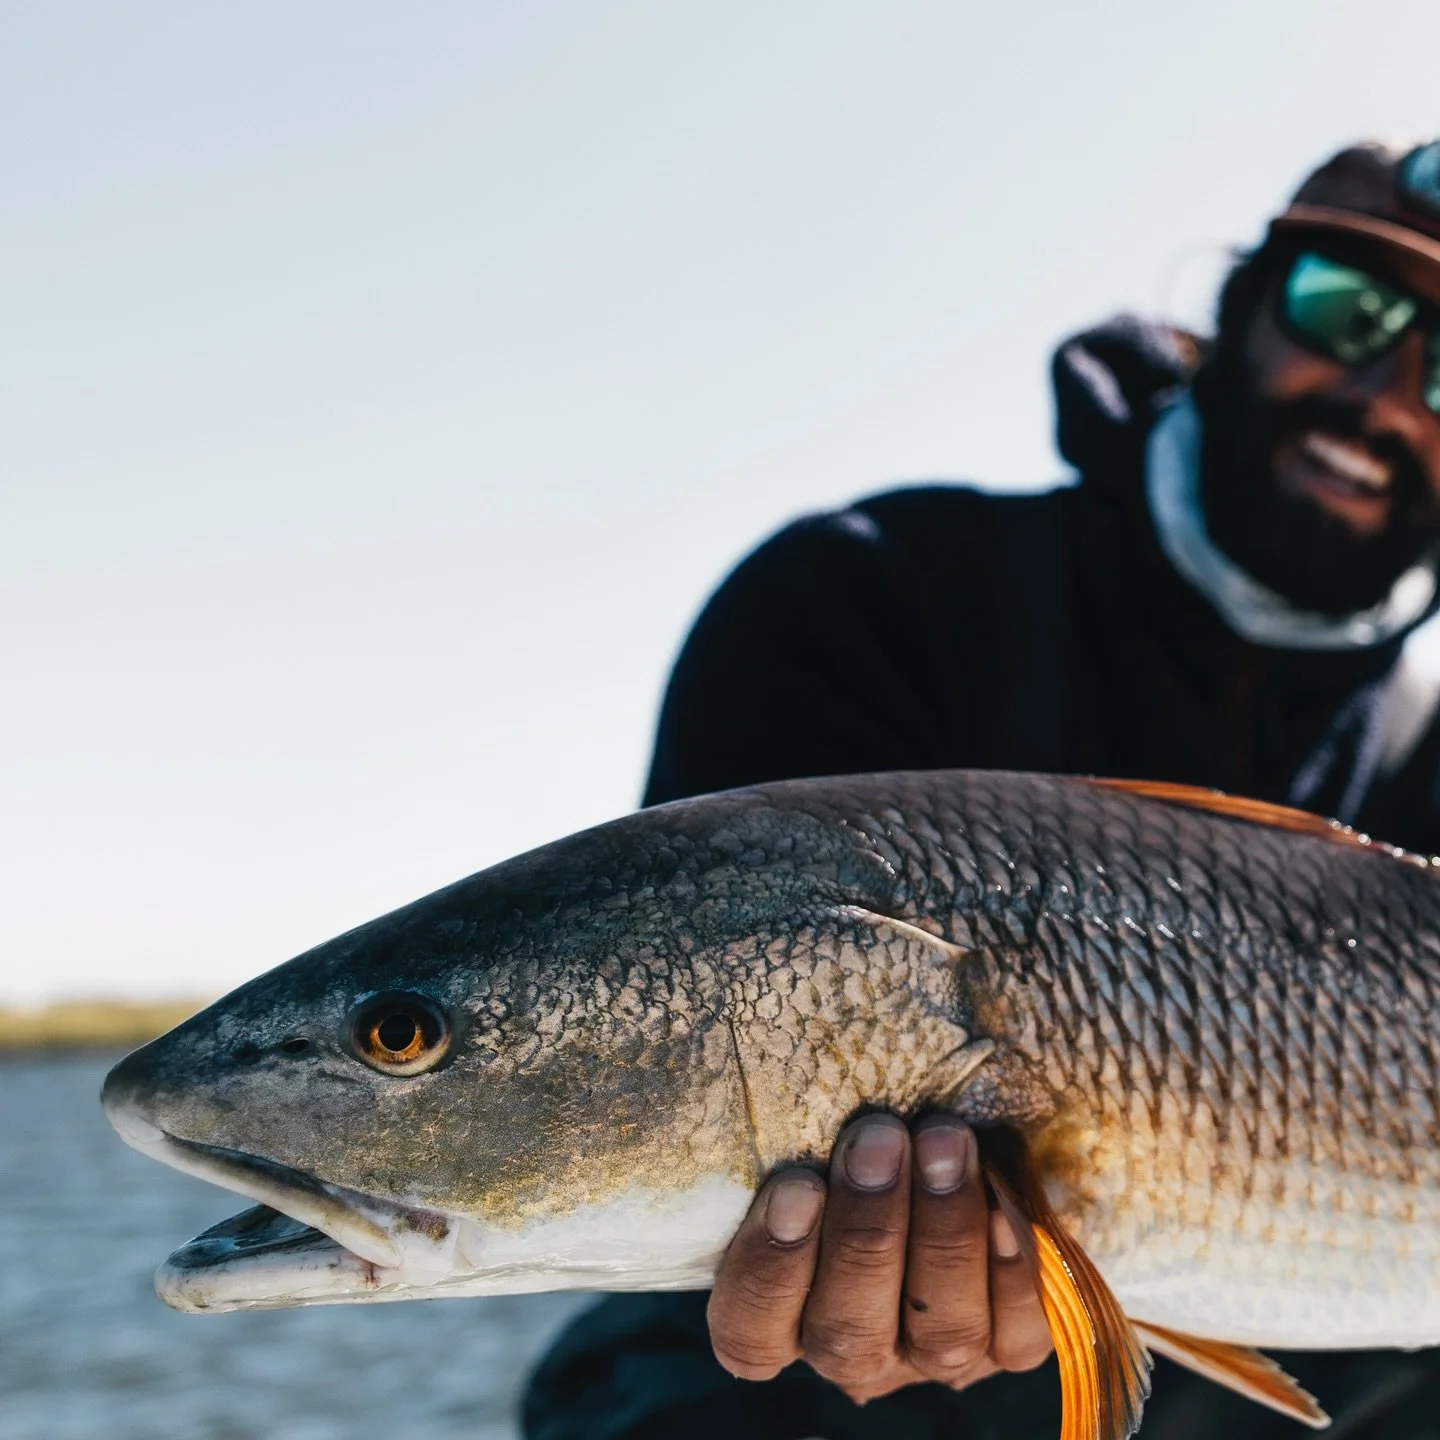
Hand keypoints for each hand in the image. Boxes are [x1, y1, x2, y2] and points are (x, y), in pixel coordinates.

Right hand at [707, 1113, 1053, 1402]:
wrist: (954, 1139)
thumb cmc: (859, 1129)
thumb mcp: (805, 1127)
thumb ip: (782, 1124)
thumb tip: (730, 1054)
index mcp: (780, 1312)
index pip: (750, 1328)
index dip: (768, 1270)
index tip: (795, 1184)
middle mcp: (852, 1350)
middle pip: (847, 1330)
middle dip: (866, 1231)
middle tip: (879, 1138)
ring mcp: (930, 1356)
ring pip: (935, 1330)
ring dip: (942, 1232)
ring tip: (944, 1140)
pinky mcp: (1007, 1347)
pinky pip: (1013, 1329)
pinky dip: (1010, 1267)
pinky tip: (1005, 1202)